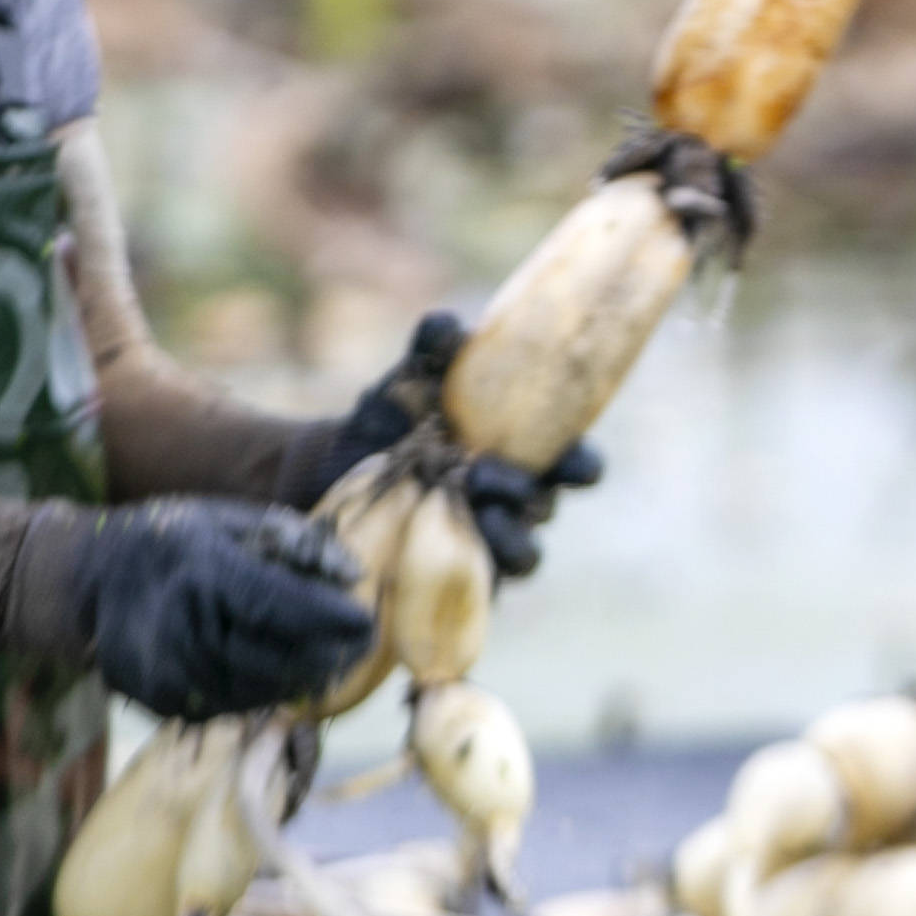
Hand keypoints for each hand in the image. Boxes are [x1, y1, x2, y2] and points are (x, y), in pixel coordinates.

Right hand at [70, 497, 376, 719]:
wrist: (94, 580)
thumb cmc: (180, 542)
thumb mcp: (232, 520)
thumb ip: (296, 542)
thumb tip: (354, 574)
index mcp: (202, 570)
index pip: (279, 604)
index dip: (329, 619)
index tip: (369, 622)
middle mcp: (181, 624)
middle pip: (276, 657)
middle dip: (329, 656)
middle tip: (362, 648)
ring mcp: (168, 669)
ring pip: (259, 690)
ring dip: (302, 679)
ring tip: (331, 662)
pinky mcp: (161, 700)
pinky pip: (231, 705)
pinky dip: (265, 692)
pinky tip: (284, 673)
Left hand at [274, 310, 604, 581]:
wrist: (332, 468)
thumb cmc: (389, 416)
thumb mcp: (408, 376)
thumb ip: (432, 347)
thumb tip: (449, 328)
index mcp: (524, 451)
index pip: (575, 462)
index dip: (582, 465)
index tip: (574, 464)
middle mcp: (517, 499)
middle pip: (548, 505)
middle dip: (524, 492)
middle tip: (483, 475)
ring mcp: (490, 542)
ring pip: (526, 553)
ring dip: (504, 536)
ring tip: (468, 517)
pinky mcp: (458, 578)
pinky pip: (480, 587)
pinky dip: (466, 570)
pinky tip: (436, 552)